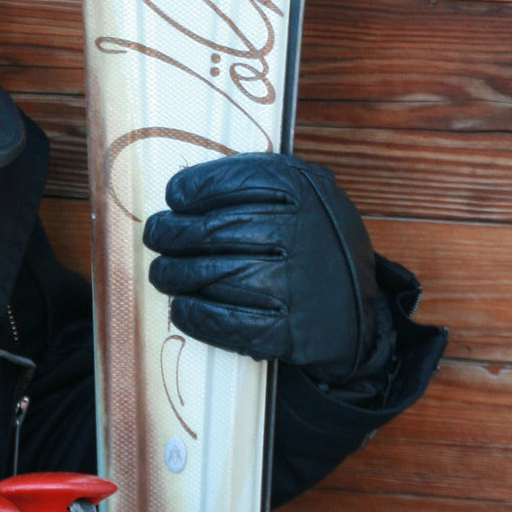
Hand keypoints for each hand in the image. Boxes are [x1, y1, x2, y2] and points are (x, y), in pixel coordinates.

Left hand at [142, 154, 386, 384]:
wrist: (354, 308)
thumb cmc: (313, 240)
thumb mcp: (302, 192)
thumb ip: (255, 183)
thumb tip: (183, 190)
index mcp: (298, 189)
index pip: (224, 182)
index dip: (189, 191)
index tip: (174, 199)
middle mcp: (296, 231)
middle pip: (208, 231)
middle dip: (169, 234)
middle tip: (157, 237)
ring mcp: (293, 282)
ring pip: (209, 274)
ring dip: (173, 275)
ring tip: (163, 273)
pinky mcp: (288, 329)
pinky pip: (224, 321)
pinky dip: (194, 314)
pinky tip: (183, 306)